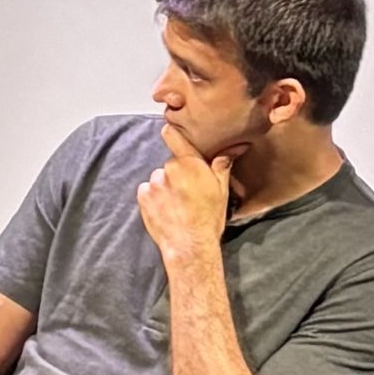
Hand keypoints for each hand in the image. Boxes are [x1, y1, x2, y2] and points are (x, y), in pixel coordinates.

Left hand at [136, 120, 234, 263]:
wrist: (189, 245)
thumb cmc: (209, 219)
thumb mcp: (222, 192)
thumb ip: (221, 167)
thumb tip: (231, 150)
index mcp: (190, 164)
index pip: (174, 138)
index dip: (171, 133)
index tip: (167, 129)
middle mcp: (169, 169)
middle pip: (170, 165)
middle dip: (176, 175)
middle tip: (186, 193)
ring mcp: (154, 183)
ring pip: (158, 179)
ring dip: (164, 188)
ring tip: (176, 205)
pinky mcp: (142, 196)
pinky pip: (146, 191)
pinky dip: (153, 198)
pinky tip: (165, 210)